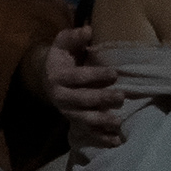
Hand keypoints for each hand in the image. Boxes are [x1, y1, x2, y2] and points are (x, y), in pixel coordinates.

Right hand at [31, 23, 126, 152]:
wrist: (49, 78)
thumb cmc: (63, 58)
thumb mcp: (63, 44)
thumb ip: (73, 37)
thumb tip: (88, 29)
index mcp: (58, 77)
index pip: (77, 77)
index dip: (95, 75)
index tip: (114, 73)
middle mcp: (61, 97)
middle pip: (81, 100)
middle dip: (101, 99)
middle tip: (121, 96)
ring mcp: (68, 112)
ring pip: (84, 119)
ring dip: (101, 121)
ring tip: (118, 121)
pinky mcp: (75, 122)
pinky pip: (88, 133)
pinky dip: (101, 138)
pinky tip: (116, 141)